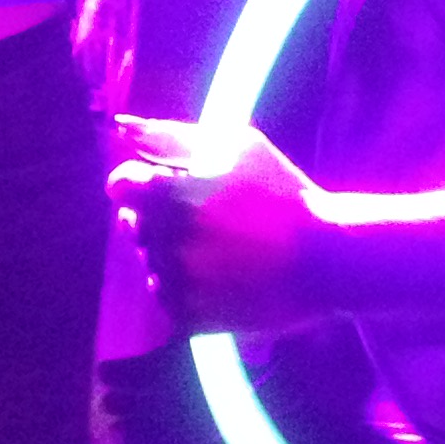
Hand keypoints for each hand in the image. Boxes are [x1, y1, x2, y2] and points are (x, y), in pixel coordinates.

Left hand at [106, 124, 323, 334]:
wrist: (324, 259)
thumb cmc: (282, 194)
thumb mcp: (235, 146)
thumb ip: (171, 136)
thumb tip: (123, 126)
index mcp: (166, 195)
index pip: (120, 186)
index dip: (146, 182)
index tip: (176, 186)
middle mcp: (161, 240)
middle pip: (134, 224)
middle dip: (161, 218)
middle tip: (212, 218)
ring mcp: (172, 281)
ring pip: (150, 262)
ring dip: (173, 254)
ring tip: (222, 249)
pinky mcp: (186, 316)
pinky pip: (165, 298)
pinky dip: (184, 288)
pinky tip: (221, 275)